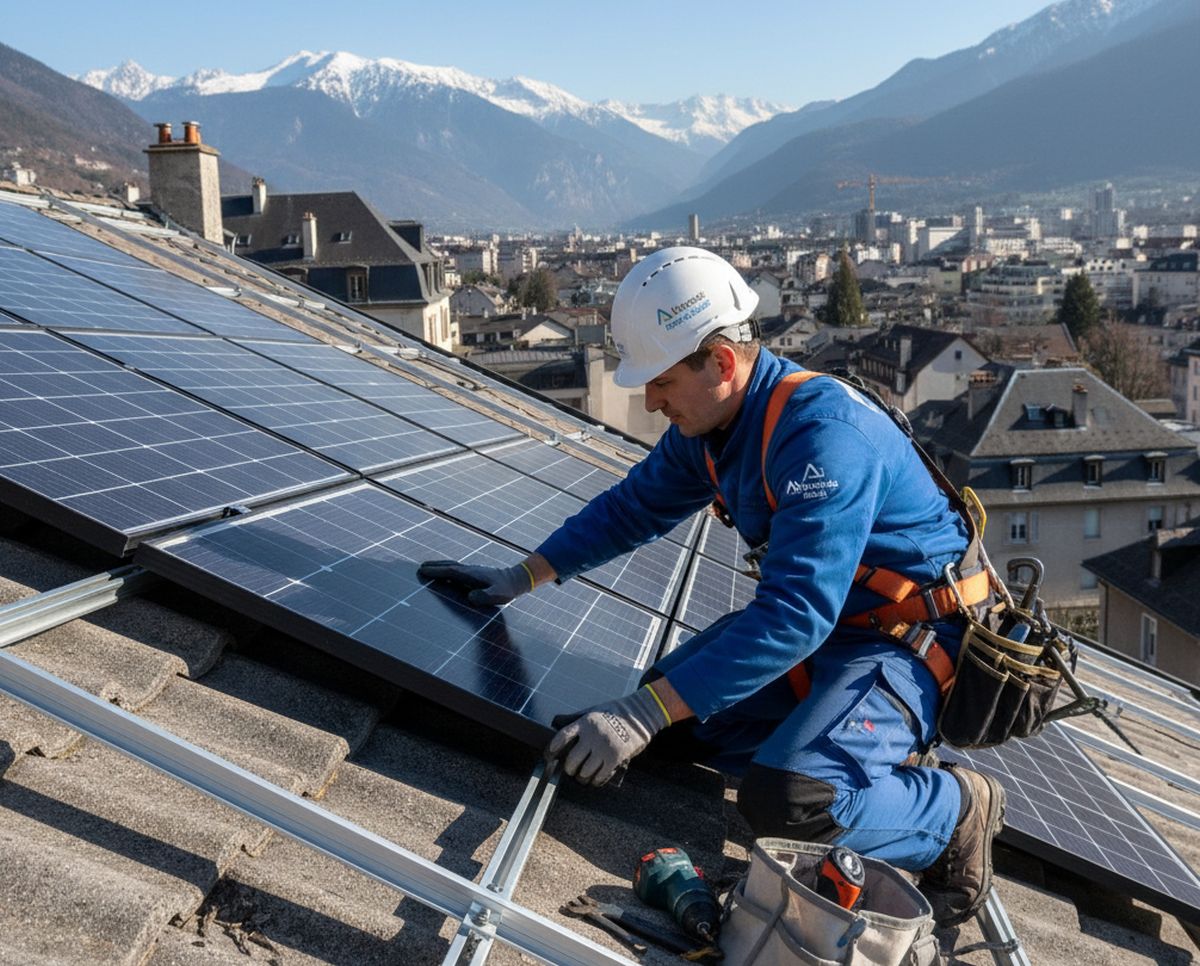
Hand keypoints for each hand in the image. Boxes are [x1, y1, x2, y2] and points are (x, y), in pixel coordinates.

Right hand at [418, 560, 534, 605]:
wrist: (516, 579)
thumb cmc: (506, 590)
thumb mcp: (498, 596)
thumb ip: (485, 596)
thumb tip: (470, 597)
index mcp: (472, 575)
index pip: (450, 571)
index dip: (436, 571)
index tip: (423, 571)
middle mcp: (470, 570)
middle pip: (448, 566)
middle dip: (434, 566)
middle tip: (419, 568)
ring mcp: (472, 570)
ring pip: (452, 566)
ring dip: (439, 566)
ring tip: (427, 568)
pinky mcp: (474, 573)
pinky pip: (456, 569)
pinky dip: (447, 569)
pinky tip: (444, 573)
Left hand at [545, 685, 670, 786]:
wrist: (640, 715)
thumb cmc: (614, 712)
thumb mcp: (592, 711)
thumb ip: (574, 718)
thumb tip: (555, 721)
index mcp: (584, 722)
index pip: (562, 737)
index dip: (552, 749)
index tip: (549, 756)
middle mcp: (592, 736)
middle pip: (572, 760)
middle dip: (569, 768)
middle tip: (571, 770)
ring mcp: (604, 748)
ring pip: (584, 772)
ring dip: (582, 777)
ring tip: (583, 776)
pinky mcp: (615, 758)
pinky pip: (600, 776)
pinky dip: (596, 780)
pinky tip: (595, 779)